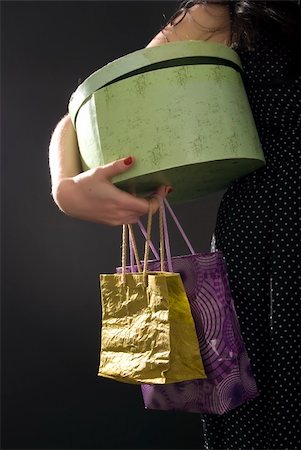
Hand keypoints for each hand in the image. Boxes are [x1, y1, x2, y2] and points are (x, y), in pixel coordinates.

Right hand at [52, 156, 170, 225]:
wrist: (68, 200)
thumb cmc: (83, 185)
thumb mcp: (100, 172)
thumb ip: (118, 167)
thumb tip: (132, 159)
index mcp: (120, 202)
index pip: (149, 207)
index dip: (159, 199)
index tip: (163, 188)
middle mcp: (119, 214)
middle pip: (145, 212)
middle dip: (153, 201)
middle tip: (156, 188)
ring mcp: (115, 220)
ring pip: (136, 217)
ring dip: (142, 207)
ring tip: (143, 193)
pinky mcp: (110, 222)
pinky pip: (127, 219)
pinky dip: (132, 211)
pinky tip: (128, 199)